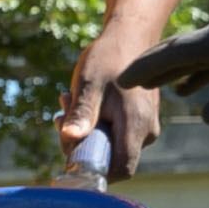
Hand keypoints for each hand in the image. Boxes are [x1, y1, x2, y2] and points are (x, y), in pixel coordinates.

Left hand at [62, 49, 163, 174]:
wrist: (131, 36)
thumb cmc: (109, 57)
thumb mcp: (88, 83)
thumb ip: (82, 113)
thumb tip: (71, 140)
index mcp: (137, 124)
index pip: (122, 169)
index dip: (95, 170)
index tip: (69, 154)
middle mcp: (147, 131)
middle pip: (111, 159)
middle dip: (81, 144)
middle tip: (61, 116)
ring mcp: (146, 127)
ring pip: (110, 145)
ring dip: (85, 131)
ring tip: (69, 101)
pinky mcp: (140, 121)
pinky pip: (114, 134)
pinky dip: (94, 124)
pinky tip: (83, 102)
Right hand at [121, 0, 208, 129]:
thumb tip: (205, 120)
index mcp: (208, 43)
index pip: (166, 57)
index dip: (143, 69)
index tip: (119, 79)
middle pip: (172, 58)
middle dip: (149, 71)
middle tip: (124, 83)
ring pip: (189, 64)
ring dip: (169, 76)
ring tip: (150, 88)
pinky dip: (196, 79)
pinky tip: (188, 89)